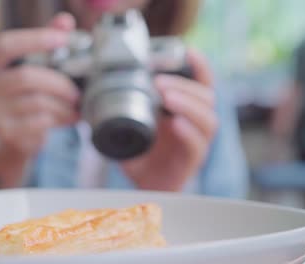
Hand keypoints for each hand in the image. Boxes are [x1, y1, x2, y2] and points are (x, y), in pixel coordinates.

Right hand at [0, 13, 79, 157]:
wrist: (15, 137)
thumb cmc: (24, 95)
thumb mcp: (32, 66)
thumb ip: (44, 43)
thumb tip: (65, 22)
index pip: (5, 45)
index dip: (34, 40)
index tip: (63, 39)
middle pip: (25, 77)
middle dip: (58, 82)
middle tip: (77, 90)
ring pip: (36, 102)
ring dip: (62, 104)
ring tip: (76, 105)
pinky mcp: (4, 132)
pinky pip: (39, 121)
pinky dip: (60, 118)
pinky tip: (70, 117)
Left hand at [122, 50, 216, 190]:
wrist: (140, 188)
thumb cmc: (138, 156)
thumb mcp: (127, 128)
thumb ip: (120, 110)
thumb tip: (95, 91)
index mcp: (181, 111)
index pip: (200, 85)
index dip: (199, 67)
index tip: (188, 51)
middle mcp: (192, 124)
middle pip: (207, 98)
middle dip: (185, 86)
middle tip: (160, 82)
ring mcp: (193, 144)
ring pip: (208, 120)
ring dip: (188, 104)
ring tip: (166, 97)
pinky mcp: (190, 163)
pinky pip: (197, 146)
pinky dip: (189, 132)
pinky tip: (175, 123)